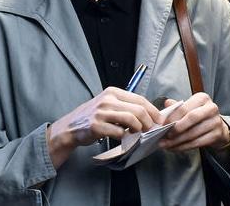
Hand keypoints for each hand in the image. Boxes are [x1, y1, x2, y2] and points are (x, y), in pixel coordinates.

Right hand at [46, 87, 160, 166]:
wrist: (70, 127)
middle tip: (150, 129)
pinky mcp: (96, 126)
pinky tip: (123, 138)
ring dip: (138, 129)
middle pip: (138, 109)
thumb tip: (149, 114)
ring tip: (137, 133)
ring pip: (131, 120)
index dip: (153, 110)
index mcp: (113, 92)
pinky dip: (124, 137)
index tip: (159, 120)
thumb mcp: (108, 104)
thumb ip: (125, 106)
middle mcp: (107, 100)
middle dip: (148, 121)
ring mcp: (101, 112)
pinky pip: (118, 132)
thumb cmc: (93, 117)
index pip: (139, 99)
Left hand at [159, 92, 229, 151]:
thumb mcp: (189, 108)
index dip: (172, 117)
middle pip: (191, 118)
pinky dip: (184, 147)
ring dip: (177, 141)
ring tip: (166, 144)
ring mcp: (216, 122)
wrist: (216, 126)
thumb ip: (177, 107)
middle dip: (176, 128)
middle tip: (165, 136)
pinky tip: (175, 148)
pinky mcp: (217, 134)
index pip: (184, 108)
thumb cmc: (198, 116)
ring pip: (193, 133)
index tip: (162, 125)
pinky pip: (197, 143)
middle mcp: (211, 108)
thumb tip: (166, 103)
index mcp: (202, 98)